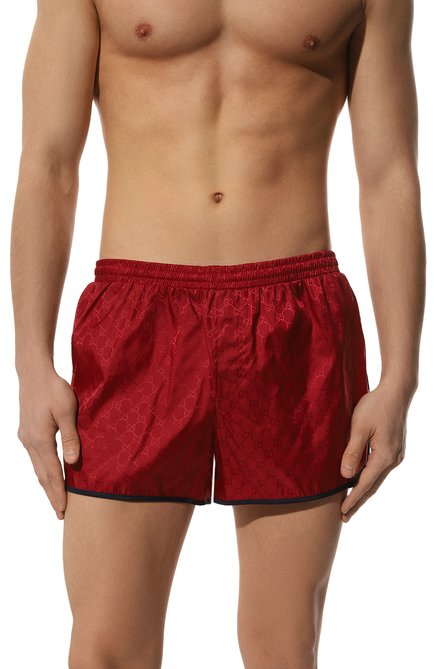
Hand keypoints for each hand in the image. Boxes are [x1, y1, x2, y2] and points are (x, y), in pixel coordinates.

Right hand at [17, 368, 80, 519]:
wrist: (34, 373)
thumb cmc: (54, 389)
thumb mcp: (67, 411)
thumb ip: (71, 436)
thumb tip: (72, 462)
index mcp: (40, 439)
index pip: (51, 473)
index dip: (58, 493)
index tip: (64, 510)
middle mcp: (30, 442)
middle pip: (42, 475)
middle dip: (51, 495)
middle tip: (60, 514)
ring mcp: (26, 438)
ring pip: (38, 468)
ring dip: (47, 485)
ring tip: (56, 500)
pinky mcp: (27, 432)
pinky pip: (36, 458)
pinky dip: (43, 471)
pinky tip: (50, 474)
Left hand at [340, 382, 408, 521]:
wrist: (396, 392)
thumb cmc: (375, 406)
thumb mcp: (359, 427)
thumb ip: (352, 452)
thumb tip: (345, 476)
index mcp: (384, 456)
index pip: (365, 484)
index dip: (352, 499)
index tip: (342, 512)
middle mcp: (393, 459)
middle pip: (372, 486)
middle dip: (358, 500)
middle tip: (344, 516)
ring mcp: (395, 454)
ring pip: (376, 477)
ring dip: (363, 489)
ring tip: (350, 501)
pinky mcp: (394, 448)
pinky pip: (379, 468)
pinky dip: (369, 477)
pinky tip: (360, 480)